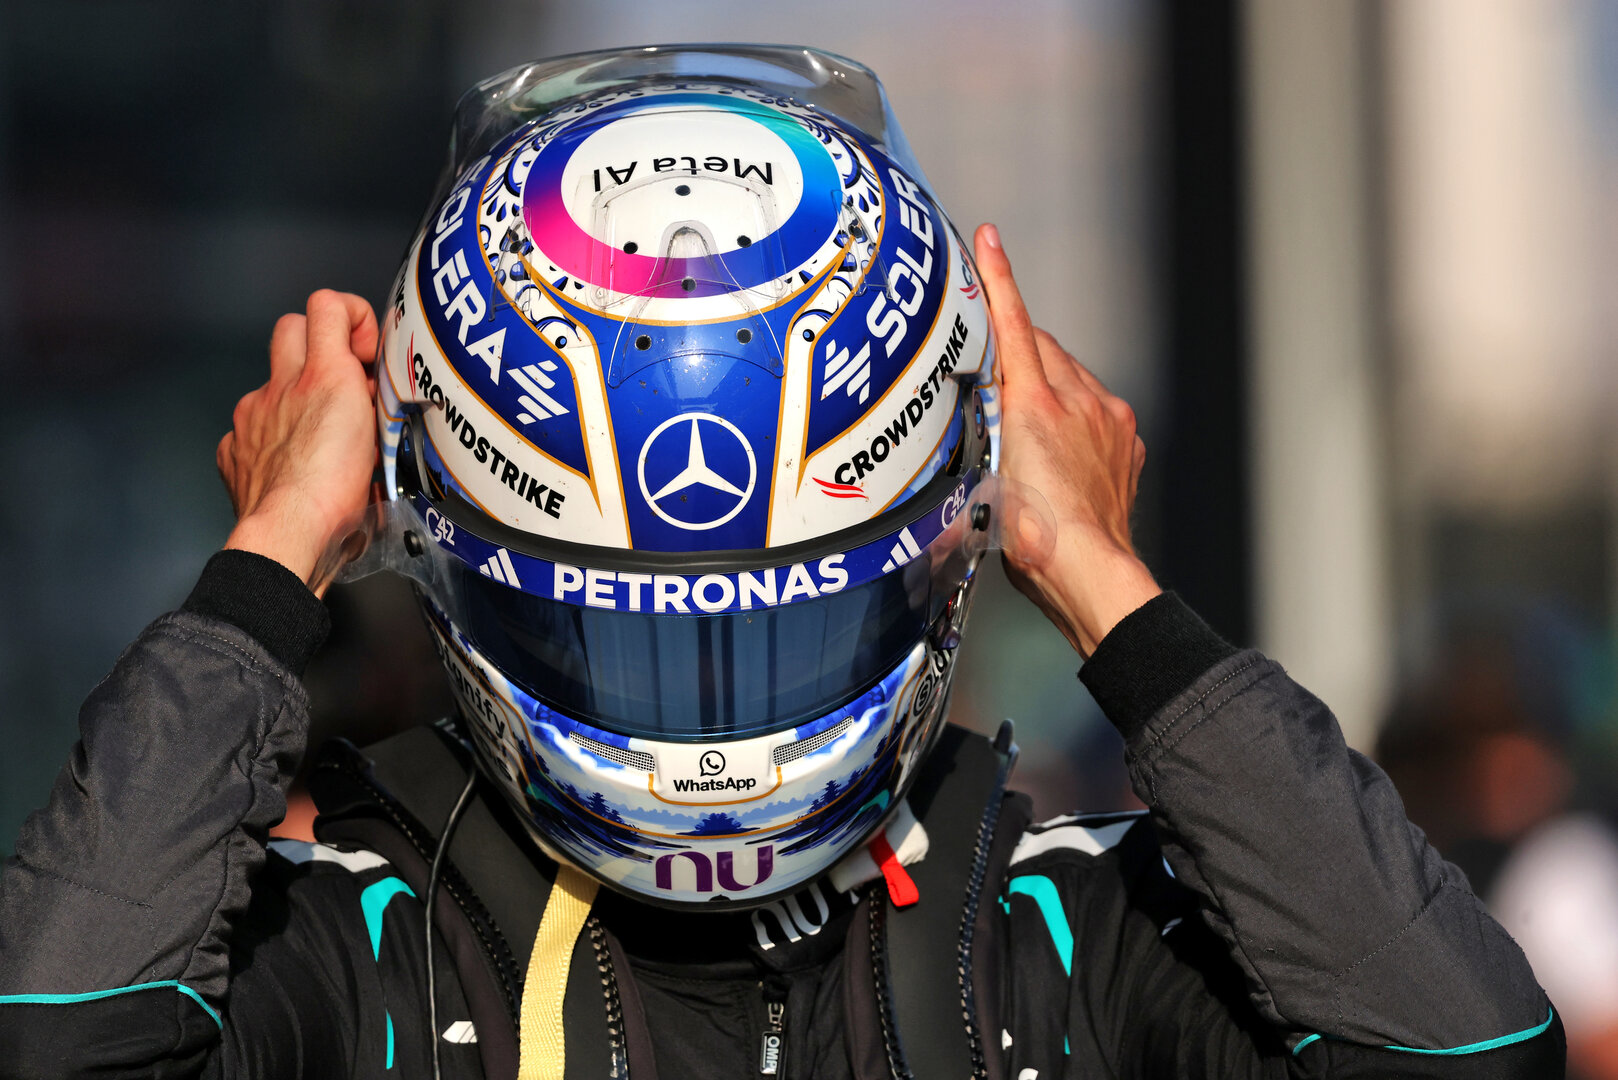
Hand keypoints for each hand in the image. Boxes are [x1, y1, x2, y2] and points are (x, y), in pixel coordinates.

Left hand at [219, 290, 377, 594]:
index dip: (351, 316)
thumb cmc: (339, 495)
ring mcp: (252, 416)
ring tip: (320, 432)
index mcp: (324, 377)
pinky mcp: (234, 448)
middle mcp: (282, 387)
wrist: (290, 534)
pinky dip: (271, 438)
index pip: (327, 305)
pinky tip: (291, 463)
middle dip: (317, 343)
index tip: (366, 351)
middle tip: (343, 378)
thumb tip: (373, 390)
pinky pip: (250, 428)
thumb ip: (377, 402)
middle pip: (290, 326)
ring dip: (295, 395)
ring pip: (271, 382)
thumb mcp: (382, 437)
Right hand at [974, 224, 1160, 657]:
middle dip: (1018, 349)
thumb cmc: (1031, 539)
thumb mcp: (984, 479)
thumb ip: (982, 431)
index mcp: (1035, 404)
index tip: (987, 239)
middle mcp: (1078, 401)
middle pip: (1043, 349)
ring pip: (1071, 378)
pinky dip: (1076, 416)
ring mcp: (1109, 420)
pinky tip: (1059, 452)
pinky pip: (1097, 408)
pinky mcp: (1126, 442)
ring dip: (1048, 388)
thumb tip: (974, 414)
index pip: (1014, 325)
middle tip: (990, 369)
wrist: (1089, 572)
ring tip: (1025, 429)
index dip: (997, 279)